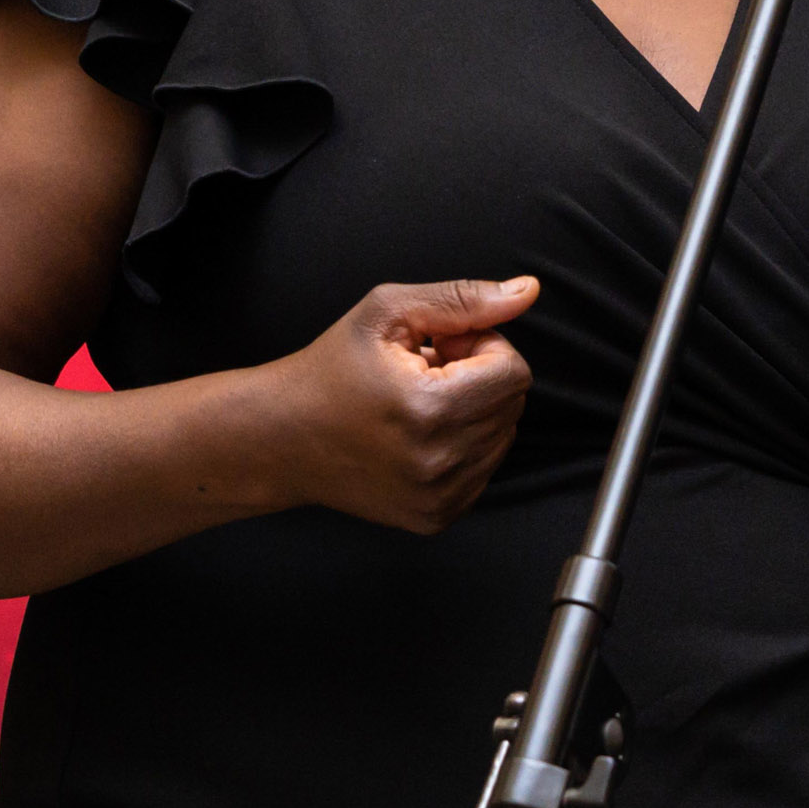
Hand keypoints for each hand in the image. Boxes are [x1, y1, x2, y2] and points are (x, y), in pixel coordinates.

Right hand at [260, 278, 538, 533]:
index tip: (442, 347)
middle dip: (479, 378)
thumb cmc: (331, 369)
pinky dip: (463, 447)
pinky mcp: (436, 517)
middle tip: (425, 373)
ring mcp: (439, 498)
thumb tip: (527, 291)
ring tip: (419, 403)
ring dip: (473, 413)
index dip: (482, 347)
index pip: (514, 372)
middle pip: (512, 405)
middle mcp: (440, 462)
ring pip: (503, 438)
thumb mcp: (389, 312)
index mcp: (432, 409)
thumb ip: (464, 300)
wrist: (280, 439)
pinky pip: (484, 470)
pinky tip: (418, 435)